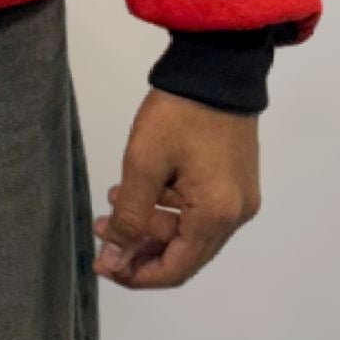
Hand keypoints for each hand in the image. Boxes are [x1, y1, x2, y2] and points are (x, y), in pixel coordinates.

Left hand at [92, 88, 261, 289]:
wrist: (217, 65)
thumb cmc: (178, 114)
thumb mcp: (144, 164)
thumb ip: (130, 218)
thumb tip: (115, 260)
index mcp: (216, 216)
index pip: (176, 269)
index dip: (137, 274)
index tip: (104, 265)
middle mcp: (235, 214)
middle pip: (184, 252)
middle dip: (139, 245)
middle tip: (100, 227)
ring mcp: (239, 196)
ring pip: (190, 229)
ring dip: (151, 222)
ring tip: (114, 199)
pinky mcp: (235, 178)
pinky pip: (199, 208)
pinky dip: (169, 205)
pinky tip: (142, 186)